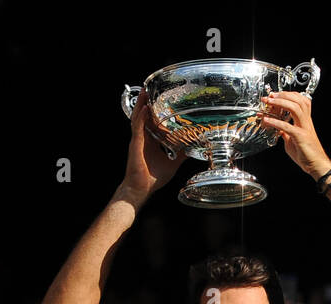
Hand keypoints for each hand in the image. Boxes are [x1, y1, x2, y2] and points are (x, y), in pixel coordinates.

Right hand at [117, 88, 185, 206]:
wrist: (141, 188)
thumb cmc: (153, 178)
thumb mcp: (173, 162)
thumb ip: (182, 154)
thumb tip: (194, 148)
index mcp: (150, 141)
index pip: (152, 122)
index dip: (155, 111)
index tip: (162, 100)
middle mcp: (143, 138)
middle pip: (144, 116)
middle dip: (147, 102)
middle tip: (152, 88)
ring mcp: (138, 140)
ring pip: (139, 118)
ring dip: (142, 105)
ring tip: (146, 92)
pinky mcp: (136, 145)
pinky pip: (138, 128)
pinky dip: (141, 118)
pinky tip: (145, 109)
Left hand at [259, 92, 330, 178]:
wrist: (317, 165)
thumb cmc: (307, 155)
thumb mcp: (293, 141)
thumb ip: (286, 133)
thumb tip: (278, 130)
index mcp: (305, 121)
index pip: (299, 101)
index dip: (287, 95)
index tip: (275, 95)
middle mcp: (306, 122)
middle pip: (297, 100)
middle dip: (283, 95)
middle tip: (270, 95)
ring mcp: (304, 128)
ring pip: (295, 107)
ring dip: (280, 102)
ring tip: (269, 102)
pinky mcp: (300, 137)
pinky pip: (287, 126)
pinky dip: (276, 122)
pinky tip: (267, 120)